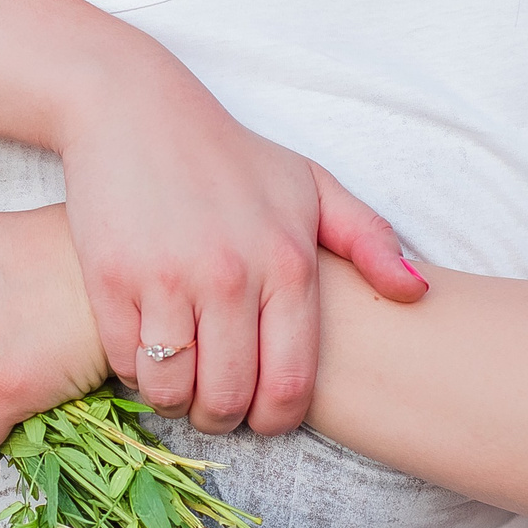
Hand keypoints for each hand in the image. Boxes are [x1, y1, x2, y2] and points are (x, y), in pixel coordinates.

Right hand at [59, 74, 425, 436]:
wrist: (134, 107)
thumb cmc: (227, 153)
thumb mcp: (309, 183)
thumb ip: (368, 239)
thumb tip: (416, 294)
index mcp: (288, 262)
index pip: (290, 383)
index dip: (275, 420)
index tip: (261, 415)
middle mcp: (231, 276)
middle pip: (230, 396)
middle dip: (221, 418)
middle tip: (213, 406)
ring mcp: (167, 277)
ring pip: (172, 387)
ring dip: (173, 401)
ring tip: (175, 383)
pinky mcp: (110, 276)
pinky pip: (125, 359)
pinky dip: (132, 369)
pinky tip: (142, 348)